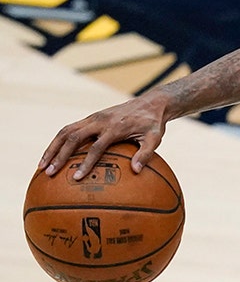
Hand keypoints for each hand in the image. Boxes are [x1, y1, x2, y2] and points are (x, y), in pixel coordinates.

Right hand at [39, 94, 169, 179]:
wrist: (151, 103)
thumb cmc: (153, 124)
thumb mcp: (154, 138)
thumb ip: (146, 153)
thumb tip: (136, 170)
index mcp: (115, 127)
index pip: (96, 147)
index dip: (86, 163)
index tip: (77, 178)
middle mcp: (100, 121)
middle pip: (73, 137)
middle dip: (59, 156)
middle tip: (49, 173)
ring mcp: (93, 118)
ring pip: (66, 131)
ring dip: (52, 148)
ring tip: (42, 166)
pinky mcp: (90, 118)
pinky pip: (69, 129)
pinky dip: (58, 141)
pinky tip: (51, 155)